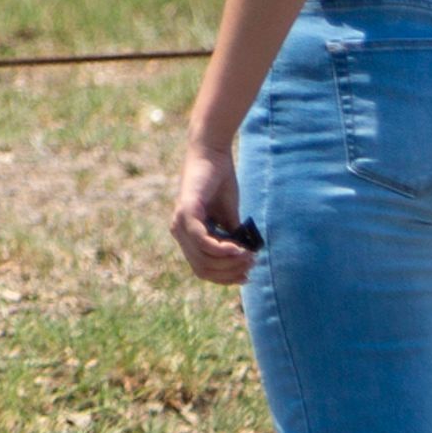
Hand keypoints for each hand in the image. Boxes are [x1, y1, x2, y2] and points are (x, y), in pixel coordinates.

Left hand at [168, 142, 253, 284]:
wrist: (212, 154)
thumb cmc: (220, 182)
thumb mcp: (229, 216)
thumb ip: (232, 236)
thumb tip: (245, 258)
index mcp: (187, 235)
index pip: (202, 269)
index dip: (224, 278)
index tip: (247, 276)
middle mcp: (179, 232)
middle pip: (203, 268)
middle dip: (230, 272)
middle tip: (252, 264)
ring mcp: (180, 223)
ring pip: (203, 258)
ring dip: (229, 262)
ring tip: (250, 256)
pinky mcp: (186, 212)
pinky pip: (201, 241)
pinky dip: (221, 249)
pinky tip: (238, 249)